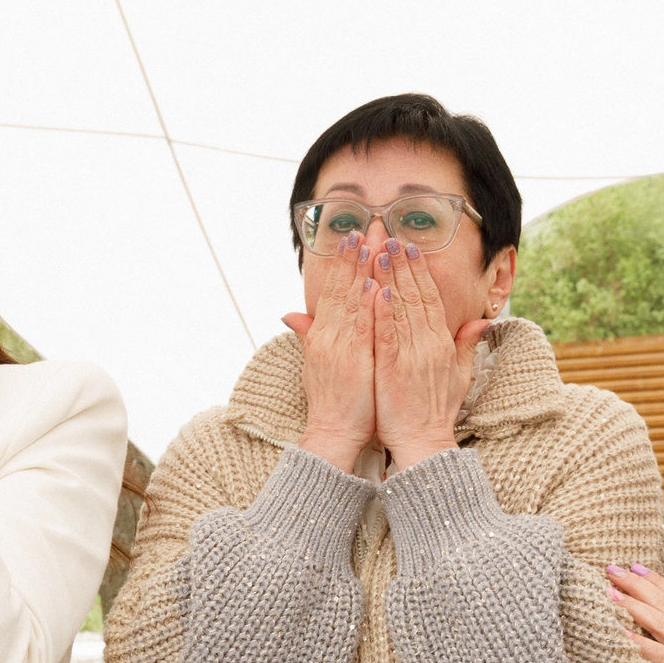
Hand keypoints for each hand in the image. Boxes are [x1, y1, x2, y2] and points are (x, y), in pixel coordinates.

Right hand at [284, 232, 378, 467]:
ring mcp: (340, 348)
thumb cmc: (331, 403)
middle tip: (364, 228)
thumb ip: (308, 336)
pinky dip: (366, 307)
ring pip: (351, 302)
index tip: (353, 239)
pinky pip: (361, 329)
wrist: (331, 434)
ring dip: (361, 272)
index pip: (333, 292)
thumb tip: (290, 315)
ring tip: (370, 244)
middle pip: (341, 290)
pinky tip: (373, 286)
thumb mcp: (315, 364)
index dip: (343, 265)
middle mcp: (328, 337)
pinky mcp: (353, 362)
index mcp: (322, 337)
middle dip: (353, 258)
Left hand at [372, 238, 492, 470]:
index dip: (421, 272)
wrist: (424, 443)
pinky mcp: (394, 369)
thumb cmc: (437, 412)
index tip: (410, 248)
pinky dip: (383, 312)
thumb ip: (467, 346)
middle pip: (416, 296)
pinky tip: (375, 291)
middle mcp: (429, 345)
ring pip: (401, 309)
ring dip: (390, 278)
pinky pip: (389, 334)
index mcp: (442, 344)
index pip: (431, 299)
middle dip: (403, 265)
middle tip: (390, 237)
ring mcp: (412, 356)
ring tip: (379, 252)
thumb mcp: (460, 376)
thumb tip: (482, 323)